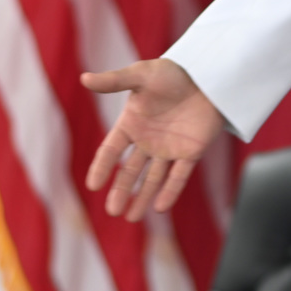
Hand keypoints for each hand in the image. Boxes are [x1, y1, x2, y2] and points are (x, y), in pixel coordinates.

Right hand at [81, 58, 223, 221]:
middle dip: (121, 191)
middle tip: (112, 211)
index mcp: (131, 123)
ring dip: (142, 197)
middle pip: (130, 171)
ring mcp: (169, 148)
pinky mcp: (191, 152)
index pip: (111, 150)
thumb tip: (84, 78)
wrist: (206, 73)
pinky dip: (170, 191)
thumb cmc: (171, 71)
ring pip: (153, 178)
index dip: (102, 167)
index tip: (93, 185)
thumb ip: (114, 81)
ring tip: (131, 218)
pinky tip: (160, 208)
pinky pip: (179, 176)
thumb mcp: (141, 75)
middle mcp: (148, 140)